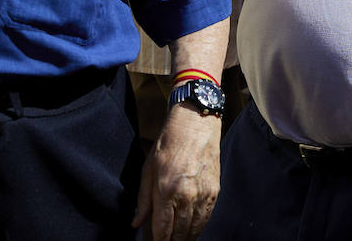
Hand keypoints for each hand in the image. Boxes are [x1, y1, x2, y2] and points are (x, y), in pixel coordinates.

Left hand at [132, 103, 221, 240]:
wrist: (196, 123)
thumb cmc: (169, 143)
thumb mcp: (148, 169)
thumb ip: (143, 199)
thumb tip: (137, 223)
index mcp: (166, 190)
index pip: (162, 229)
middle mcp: (187, 195)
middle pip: (179, 233)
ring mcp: (203, 194)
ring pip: (194, 228)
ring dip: (186, 239)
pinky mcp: (214, 190)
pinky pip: (206, 217)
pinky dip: (199, 227)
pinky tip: (192, 232)